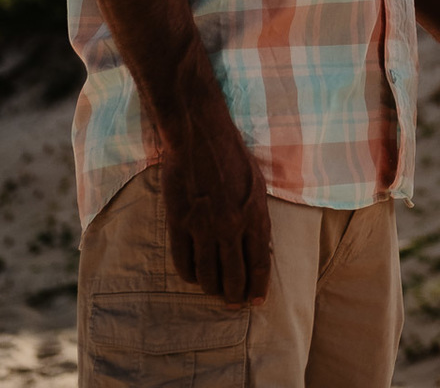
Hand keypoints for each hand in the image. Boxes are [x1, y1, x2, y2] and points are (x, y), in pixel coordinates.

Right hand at [160, 119, 271, 305]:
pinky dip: (189, 276)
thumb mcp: (257, 185)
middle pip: (234, 277)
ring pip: (207, 276)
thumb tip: (259, 246)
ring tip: (213, 290)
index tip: (255, 301)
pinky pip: (183, 264)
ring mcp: (203, 227)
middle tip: (232, 303)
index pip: (259, 264)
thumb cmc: (232, 156)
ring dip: (211, 289)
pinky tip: (193, 275)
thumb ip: (257, 216)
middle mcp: (230, 227)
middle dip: (234, 296)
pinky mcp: (179, 224)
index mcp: (254, 216)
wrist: (200, 135)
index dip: (257, 288)